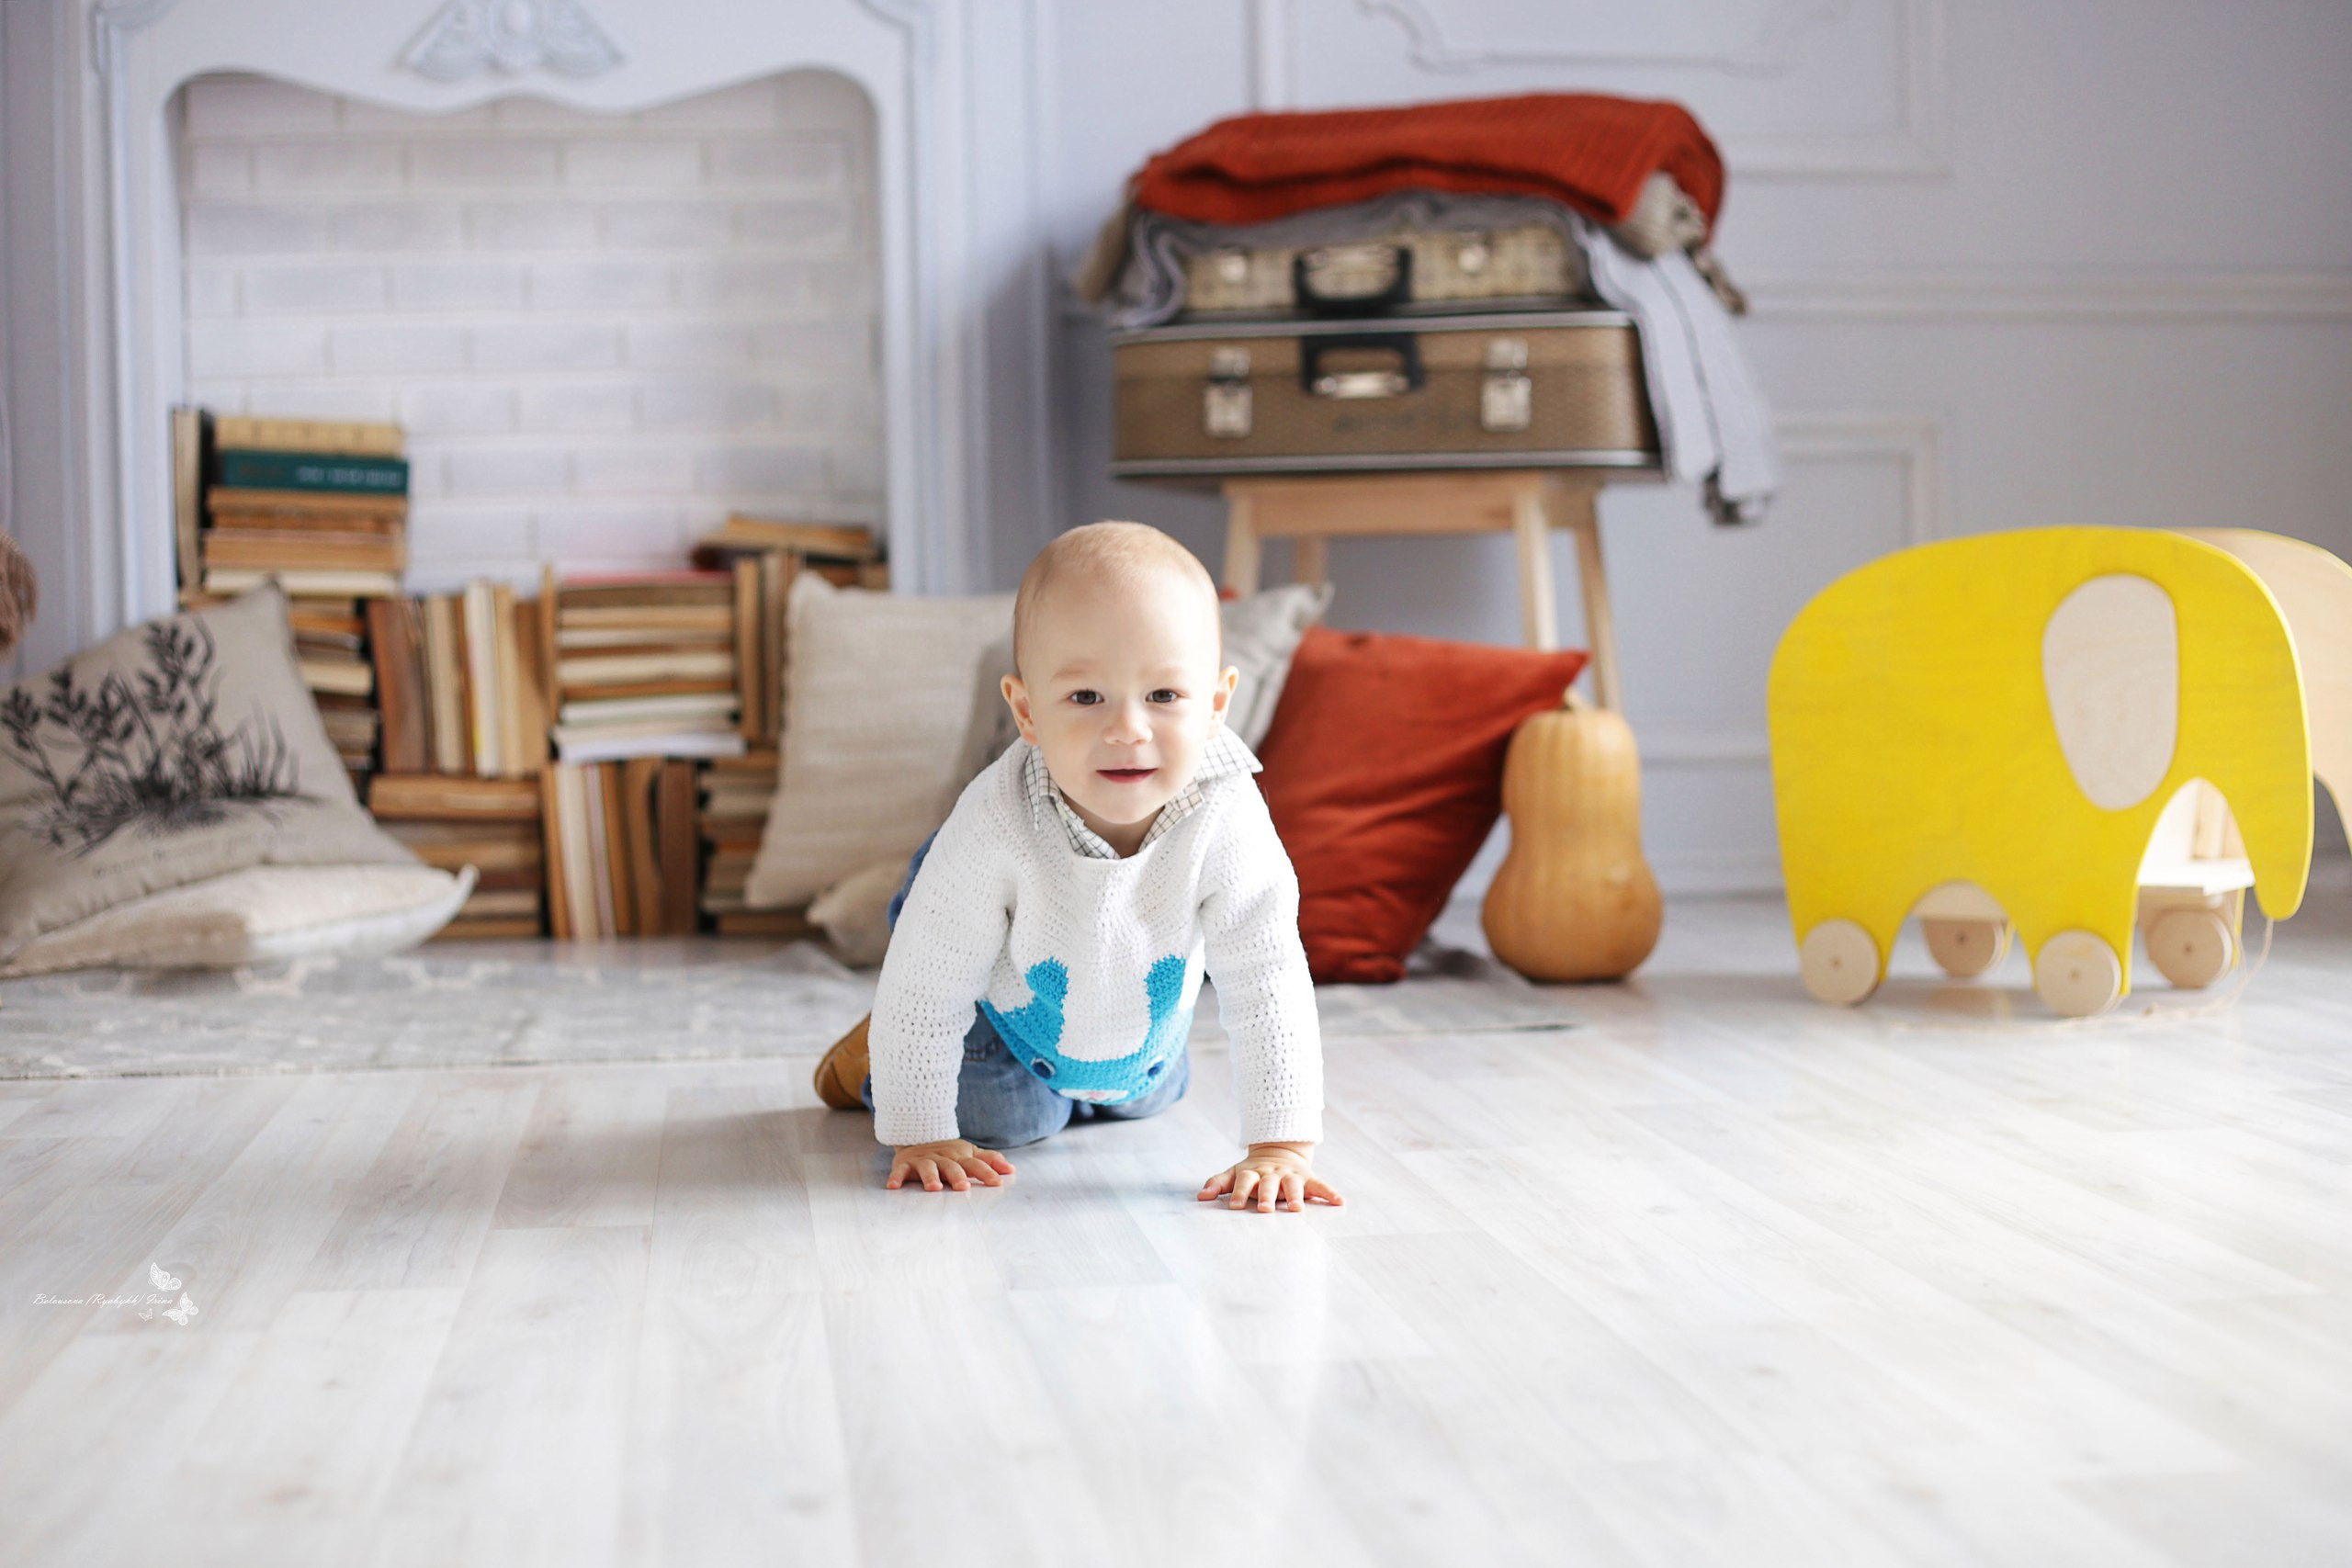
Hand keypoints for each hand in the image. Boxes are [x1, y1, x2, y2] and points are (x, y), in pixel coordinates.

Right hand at [887, 1140, 1014, 1192]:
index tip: (997, 1183)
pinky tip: (893, 1186)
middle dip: (957, 1176)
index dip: (986, 1173)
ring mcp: (924, 1160)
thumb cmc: (949, 1153)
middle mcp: (943, 1158)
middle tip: (963, 1187)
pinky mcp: (905, 1164)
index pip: (975, 1164)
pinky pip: (900, 1171)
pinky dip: (896, 1177)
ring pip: (927, 1168)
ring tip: (934, 1188)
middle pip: (952, 1167)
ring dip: (930, 1177)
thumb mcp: (969, 1153)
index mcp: (960, 1157)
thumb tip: (1011, 1169)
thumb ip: (989, 1160)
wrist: (918, 1137)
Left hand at [1197, 1141, 1343, 1212]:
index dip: (1240, 1192)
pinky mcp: (1308, 1178)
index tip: (1235, 1206)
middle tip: (1265, 1210)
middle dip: (1267, 1196)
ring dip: (1295, 1195)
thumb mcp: (1234, 1173)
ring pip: (1293, 1185)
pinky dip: (1330, 1193)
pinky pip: (1320, 1185)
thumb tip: (1200, 1197)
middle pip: (1269, 1184)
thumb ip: (1218, 1184)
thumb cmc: (1253, 1172)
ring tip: (1297, 1209)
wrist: (1280, 1150)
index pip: (1245, 1181)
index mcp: (1253, 1173)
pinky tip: (1339, 1202)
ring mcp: (1291, 1175)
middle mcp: (1272, 1173)